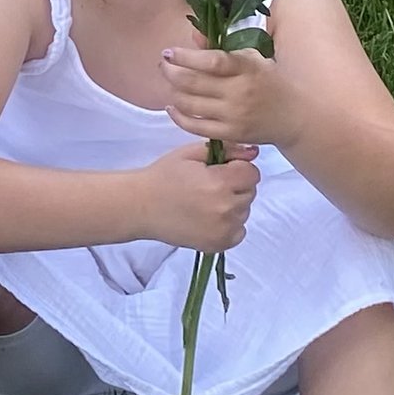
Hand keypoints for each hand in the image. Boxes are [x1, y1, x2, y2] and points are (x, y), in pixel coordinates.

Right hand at [139, 141, 260, 251]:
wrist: (141, 206)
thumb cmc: (163, 176)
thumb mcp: (190, 154)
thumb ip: (224, 150)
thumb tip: (251, 152)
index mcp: (219, 182)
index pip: (252, 173)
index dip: (237, 169)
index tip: (220, 170)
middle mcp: (226, 208)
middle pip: (250, 192)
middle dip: (235, 186)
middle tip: (210, 185)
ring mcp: (224, 229)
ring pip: (244, 211)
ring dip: (232, 205)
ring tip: (206, 201)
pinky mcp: (220, 244)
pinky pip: (239, 231)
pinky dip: (229, 224)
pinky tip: (208, 217)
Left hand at [162, 44, 303, 150]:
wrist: (294, 116)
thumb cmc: (269, 81)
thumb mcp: (251, 58)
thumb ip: (222, 48)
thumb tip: (194, 34)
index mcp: (246, 68)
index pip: (212, 62)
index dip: (185, 57)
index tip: (168, 52)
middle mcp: (240, 92)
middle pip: (194, 82)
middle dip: (171, 72)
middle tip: (164, 65)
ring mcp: (235, 115)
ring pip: (190, 104)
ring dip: (173, 92)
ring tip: (170, 83)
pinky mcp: (231, 133)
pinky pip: (196, 126)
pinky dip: (178, 116)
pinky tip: (172, 107)